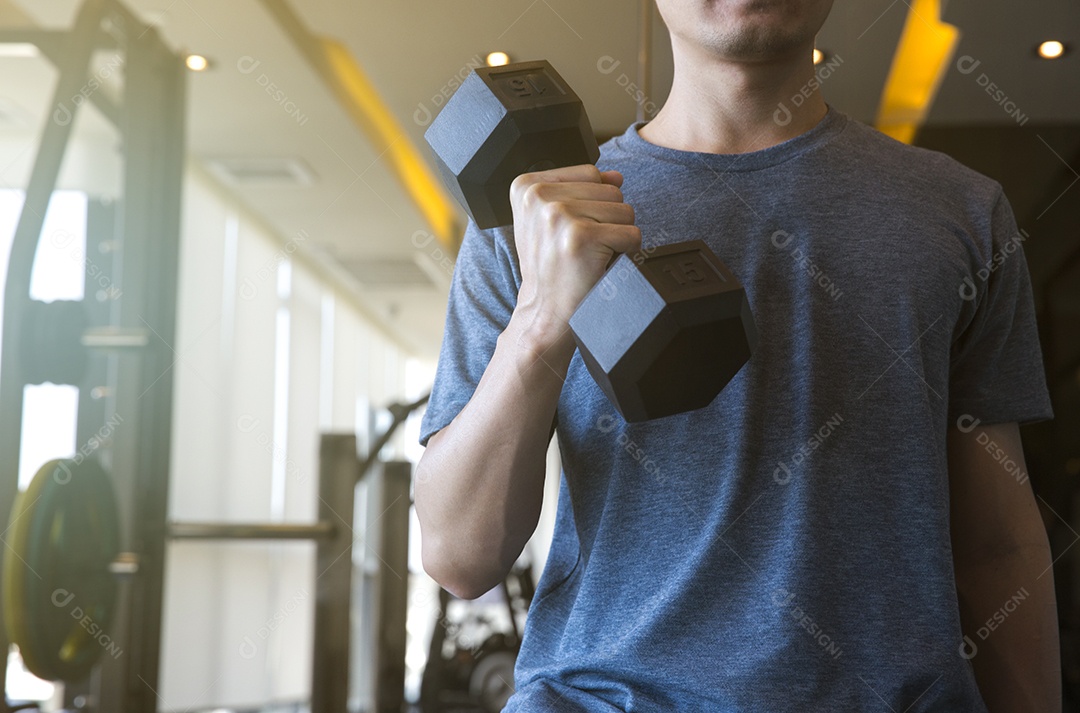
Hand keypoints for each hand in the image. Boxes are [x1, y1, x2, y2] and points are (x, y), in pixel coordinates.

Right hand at [509, 165, 640, 349]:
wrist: (543, 310)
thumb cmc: (550, 267)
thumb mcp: (551, 220)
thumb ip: (580, 191)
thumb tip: (616, 176)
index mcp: (526, 186)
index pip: (590, 172)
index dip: (592, 203)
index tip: (570, 229)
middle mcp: (538, 196)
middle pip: (610, 189)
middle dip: (607, 220)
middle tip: (582, 246)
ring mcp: (558, 215)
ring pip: (624, 209)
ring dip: (616, 235)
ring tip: (590, 254)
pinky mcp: (581, 236)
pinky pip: (631, 234)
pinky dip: (626, 252)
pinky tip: (600, 264)